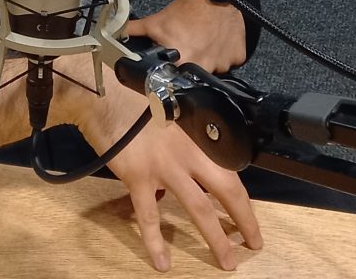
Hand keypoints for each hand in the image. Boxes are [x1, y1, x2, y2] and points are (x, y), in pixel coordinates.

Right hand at [74, 78, 262, 271]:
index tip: (250, 212)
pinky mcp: (138, 177)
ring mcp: (164, 166)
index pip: (229, 169)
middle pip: (225, 190)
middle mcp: (187, 152)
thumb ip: (186, 133)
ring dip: (216, 238)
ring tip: (227, 262)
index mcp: (196, 133)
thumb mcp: (170, 107)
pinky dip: (156, 242)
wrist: (102, 94)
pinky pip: (149, 217)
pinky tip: (162, 262)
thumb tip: (192, 157)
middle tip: (253, 243)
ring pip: (198, 208)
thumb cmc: (133, 95)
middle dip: (244, 220)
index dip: (243, 195)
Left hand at [125, 0, 245, 73]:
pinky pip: (232, 62)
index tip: (175, 71)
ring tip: (204, 44)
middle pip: (199, 78)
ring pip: (216, 70)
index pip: (179, 82)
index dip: (175, 77)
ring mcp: (226, 63)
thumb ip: (134, 31)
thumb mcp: (155, 22)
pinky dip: (225, 55)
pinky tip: (218, 42)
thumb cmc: (182, 10)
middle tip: (189, 53)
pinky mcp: (239, 56)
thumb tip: (113, 36)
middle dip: (192, 68)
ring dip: (209, 61)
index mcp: (184, 63)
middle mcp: (206, 67)